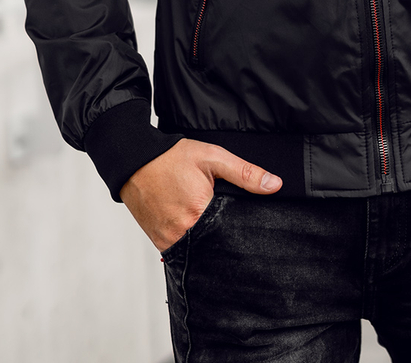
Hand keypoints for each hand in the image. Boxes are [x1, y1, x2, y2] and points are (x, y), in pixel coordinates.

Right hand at [120, 138, 281, 250]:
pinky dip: (192, 245)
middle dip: (227, 242)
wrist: (135, 161)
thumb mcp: (213, 157)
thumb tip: (275, 185)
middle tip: (238, 236)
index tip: (253, 235)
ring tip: (220, 234)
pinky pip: (181, 252)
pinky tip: (200, 233)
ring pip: (198, 252)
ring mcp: (168, 240)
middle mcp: (182, 233)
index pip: (231, 234)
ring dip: (209, 245)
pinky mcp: (158, 241)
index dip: (243, 235)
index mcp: (199, 213)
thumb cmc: (172, 158)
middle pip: (215, 246)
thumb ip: (245, 173)